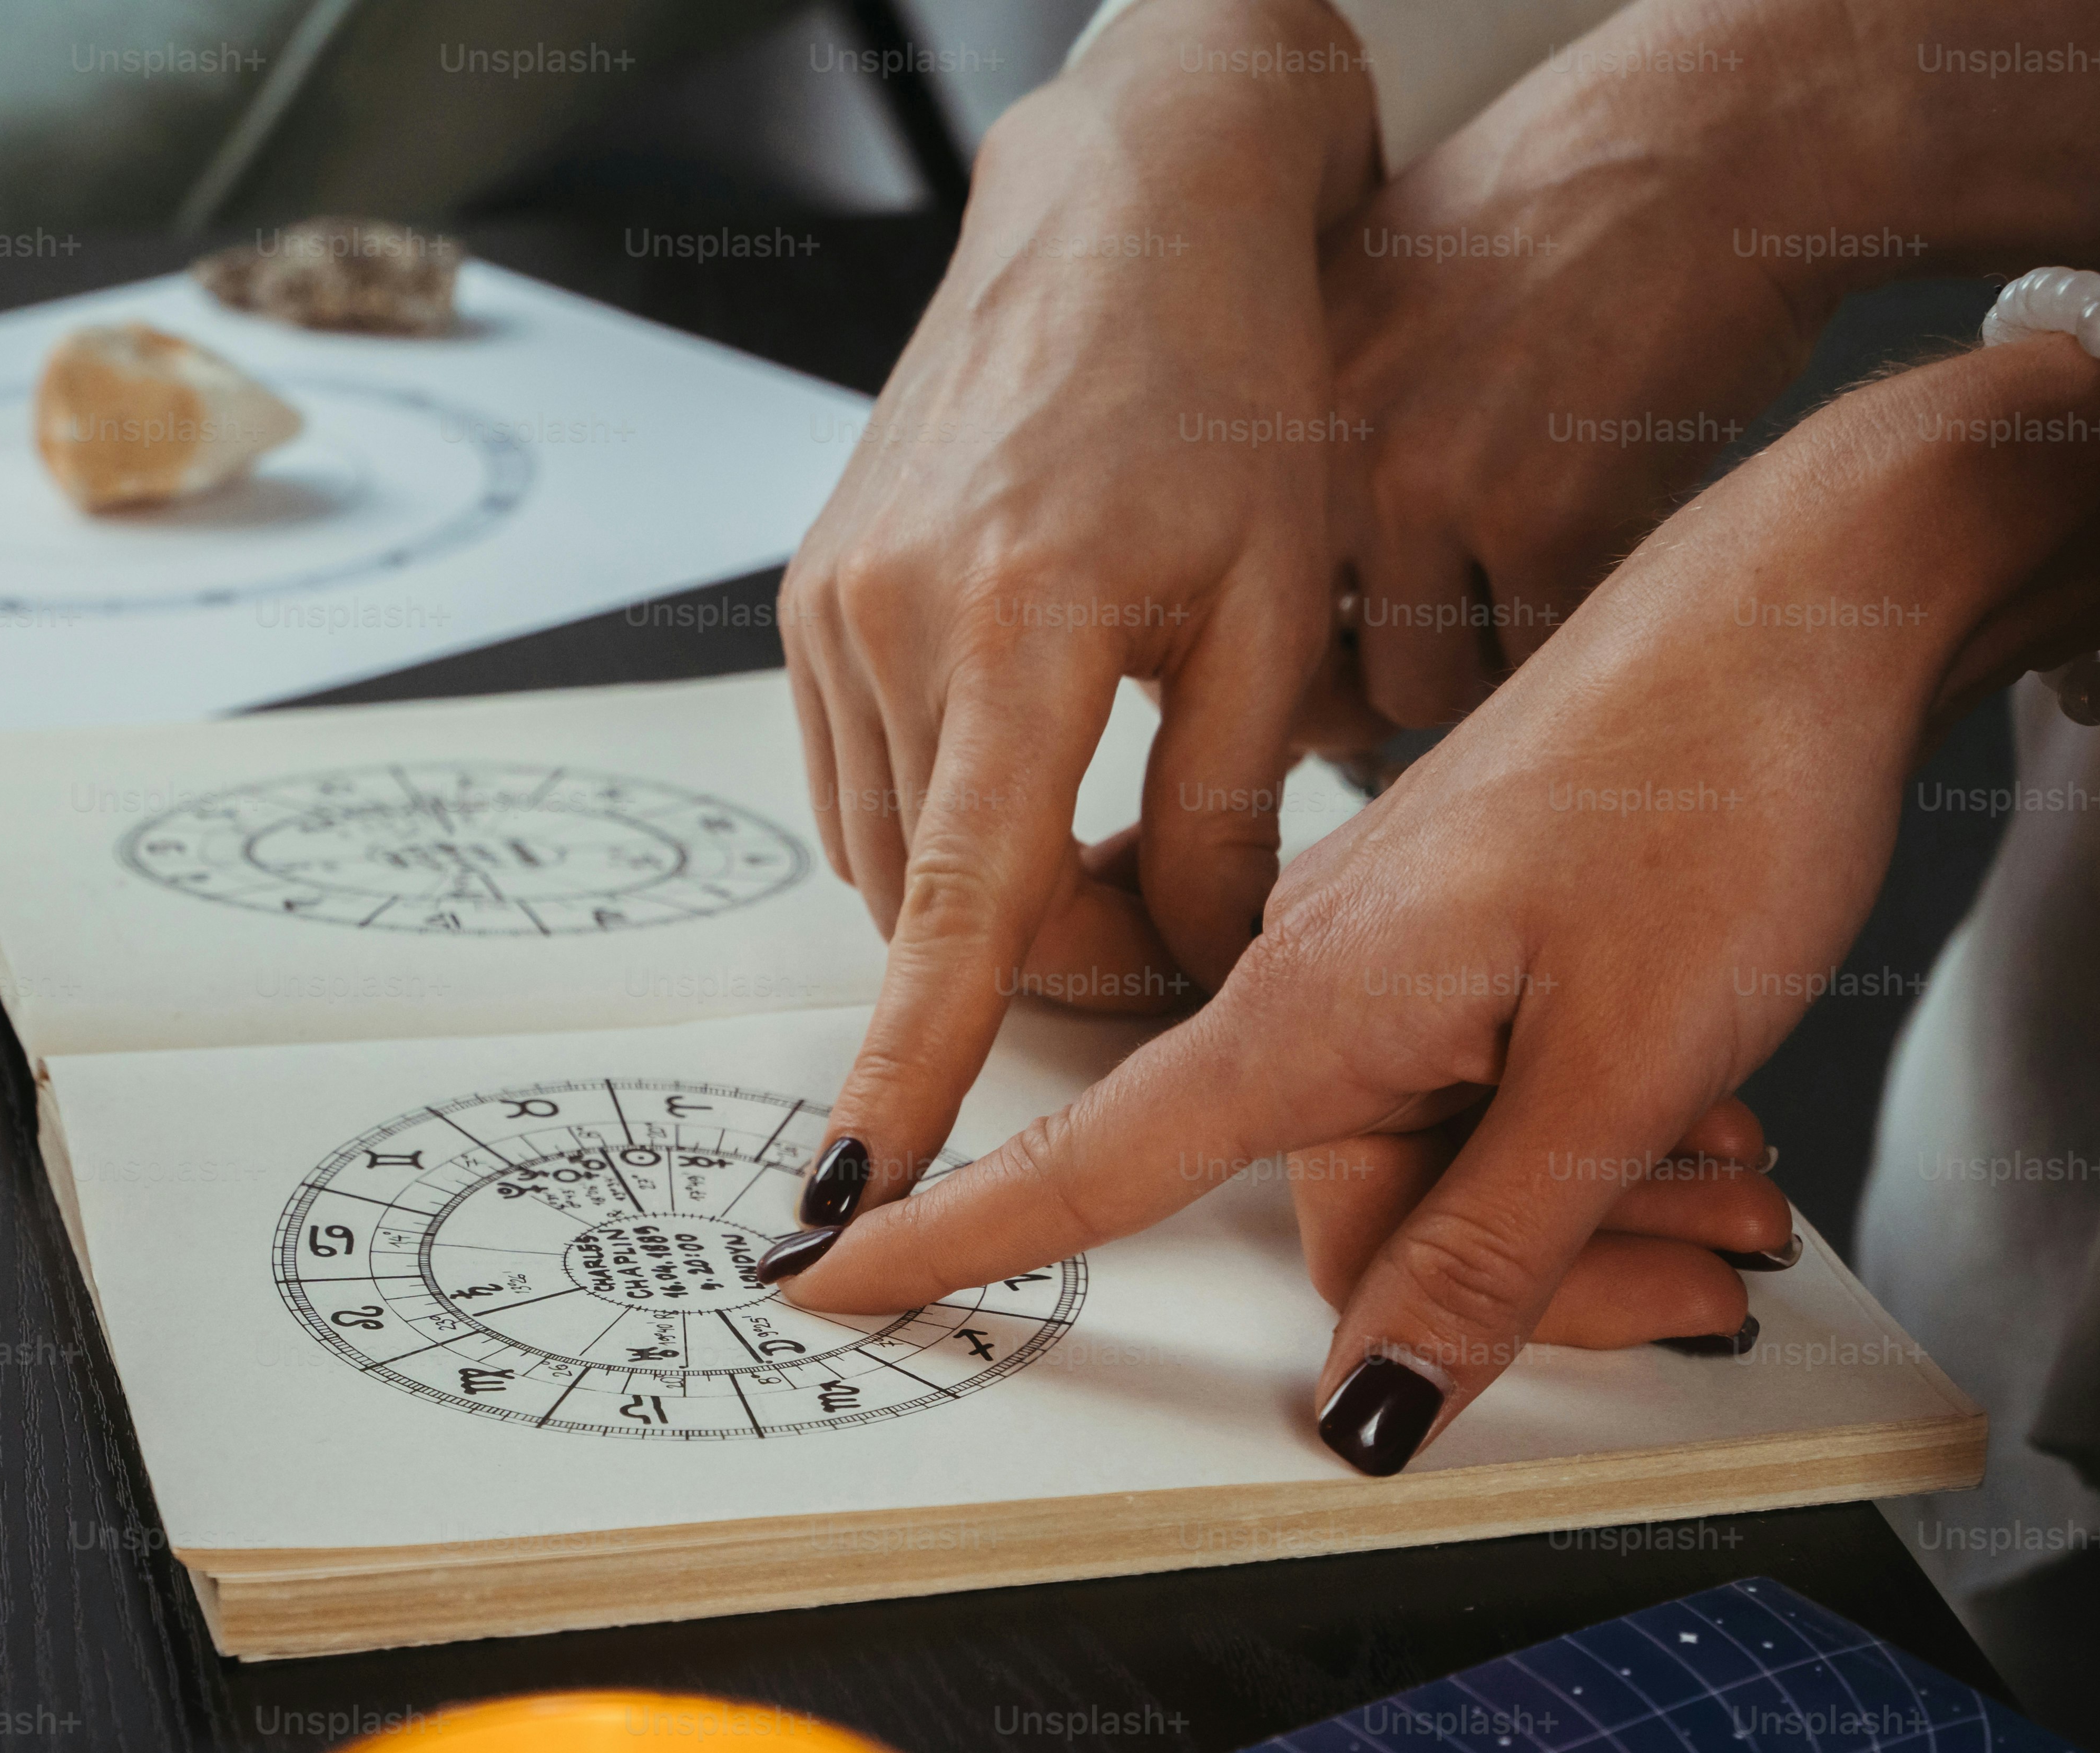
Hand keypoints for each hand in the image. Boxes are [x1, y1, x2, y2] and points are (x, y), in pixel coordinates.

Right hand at [772, 318, 2099, 1465]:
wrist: (1811, 595)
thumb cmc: (1721, 791)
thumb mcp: (1625, 1066)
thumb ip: (1487, 1251)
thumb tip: (1364, 1415)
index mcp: (1316, 1000)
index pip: (1100, 1160)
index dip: (957, 1233)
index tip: (822, 1275)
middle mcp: (1319, 973)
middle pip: (1358, 1217)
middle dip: (1541, 1278)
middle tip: (1727, 1248)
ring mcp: (1382, 947)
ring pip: (1440, 1163)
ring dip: (1593, 1206)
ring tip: (1743, 1165)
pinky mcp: (1452, 928)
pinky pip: (1477, 1088)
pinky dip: (1593, 1130)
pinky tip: (1708, 1107)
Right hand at [779, 0, 1376, 1220]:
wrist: (1123, 212)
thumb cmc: (1232, 385)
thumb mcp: (1285, 606)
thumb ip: (1232, 819)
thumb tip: (1196, 983)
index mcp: (1027, 619)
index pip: (958, 906)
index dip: (912, 1066)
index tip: (862, 1192)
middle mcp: (895, 615)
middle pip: (937, 904)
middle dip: (1047, 964)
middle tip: (1175, 927)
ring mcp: (834, 602)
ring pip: (892, 856)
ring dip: (993, 901)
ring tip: (1122, 836)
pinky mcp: (814, 591)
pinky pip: (863, 782)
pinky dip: (945, 826)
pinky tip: (1039, 777)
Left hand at [1316, 0, 2099, 728]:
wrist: (1715, 141)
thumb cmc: (1565, 218)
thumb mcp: (1381, 301)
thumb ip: (1325, 445)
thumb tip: (1310, 622)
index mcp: (1274, 400)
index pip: (1236, 603)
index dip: (1299, 653)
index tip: (1347, 655)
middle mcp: (1324, 447)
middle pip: (1317, 673)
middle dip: (1390, 667)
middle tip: (1466, 611)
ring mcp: (1425, 487)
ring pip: (1422, 688)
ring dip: (1484, 659)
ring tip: (1543, 555)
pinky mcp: (1542, 523)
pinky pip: (1535, 657)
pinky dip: (1577, 619)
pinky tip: (1611, 520)